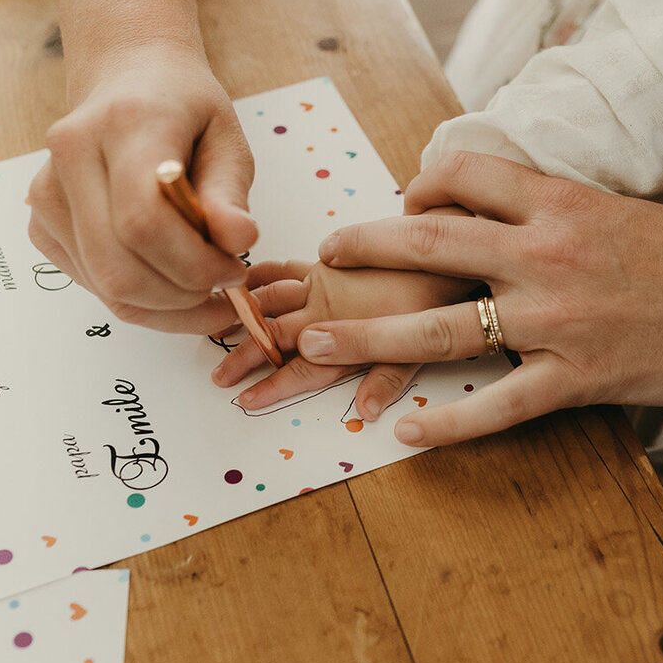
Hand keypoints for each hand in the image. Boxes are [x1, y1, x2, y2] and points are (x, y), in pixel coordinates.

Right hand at [27, 43, 258, 332]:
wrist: (129, 78)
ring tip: (202, 279)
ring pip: (104, 284)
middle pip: (118, 265)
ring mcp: (46, 192)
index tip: (234, 268)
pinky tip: (168, 273)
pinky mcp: (40, 223)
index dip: (194, 263)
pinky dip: (139, 296)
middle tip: (222, 282)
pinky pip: (91, 283)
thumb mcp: (226, 139)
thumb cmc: (184, 109)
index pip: (144, 220)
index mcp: (125, 124)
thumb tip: (239, 241)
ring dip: (164, 303)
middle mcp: (71, 155)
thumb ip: (230, 193)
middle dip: (181, 294)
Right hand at [214, 258, 475, 421]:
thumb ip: (387, 378)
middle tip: (219, 377)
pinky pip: (285, 268)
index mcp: (344, 332)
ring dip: (243, 318)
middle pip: (274, 336)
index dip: (272, 385)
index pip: (301, 367)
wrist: (446, 250)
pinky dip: (260, 275)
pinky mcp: (328, 262)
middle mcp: (325, 307)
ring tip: (216, 332)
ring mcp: (322, 282)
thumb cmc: (436, 302)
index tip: (245, 400)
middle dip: (244, 357)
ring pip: (269, 301)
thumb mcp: (420, 349)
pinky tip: (243, 280)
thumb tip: (364, 412)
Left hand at [303, 152, 662, 445]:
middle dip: (361, 249)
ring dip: (369, 336)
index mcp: (560, 201)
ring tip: (316, 342)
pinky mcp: (579, 379)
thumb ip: (551, 211)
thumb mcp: (618, 210)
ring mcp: (558, 321)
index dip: (420, 185)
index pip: (462, 173)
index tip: (403, 203)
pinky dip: (448, 422)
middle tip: (322, 258)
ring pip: (442, 328)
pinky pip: (497, 405)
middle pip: (428, 243)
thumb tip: (492, 214)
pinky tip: (409, 430)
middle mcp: (548, 254)